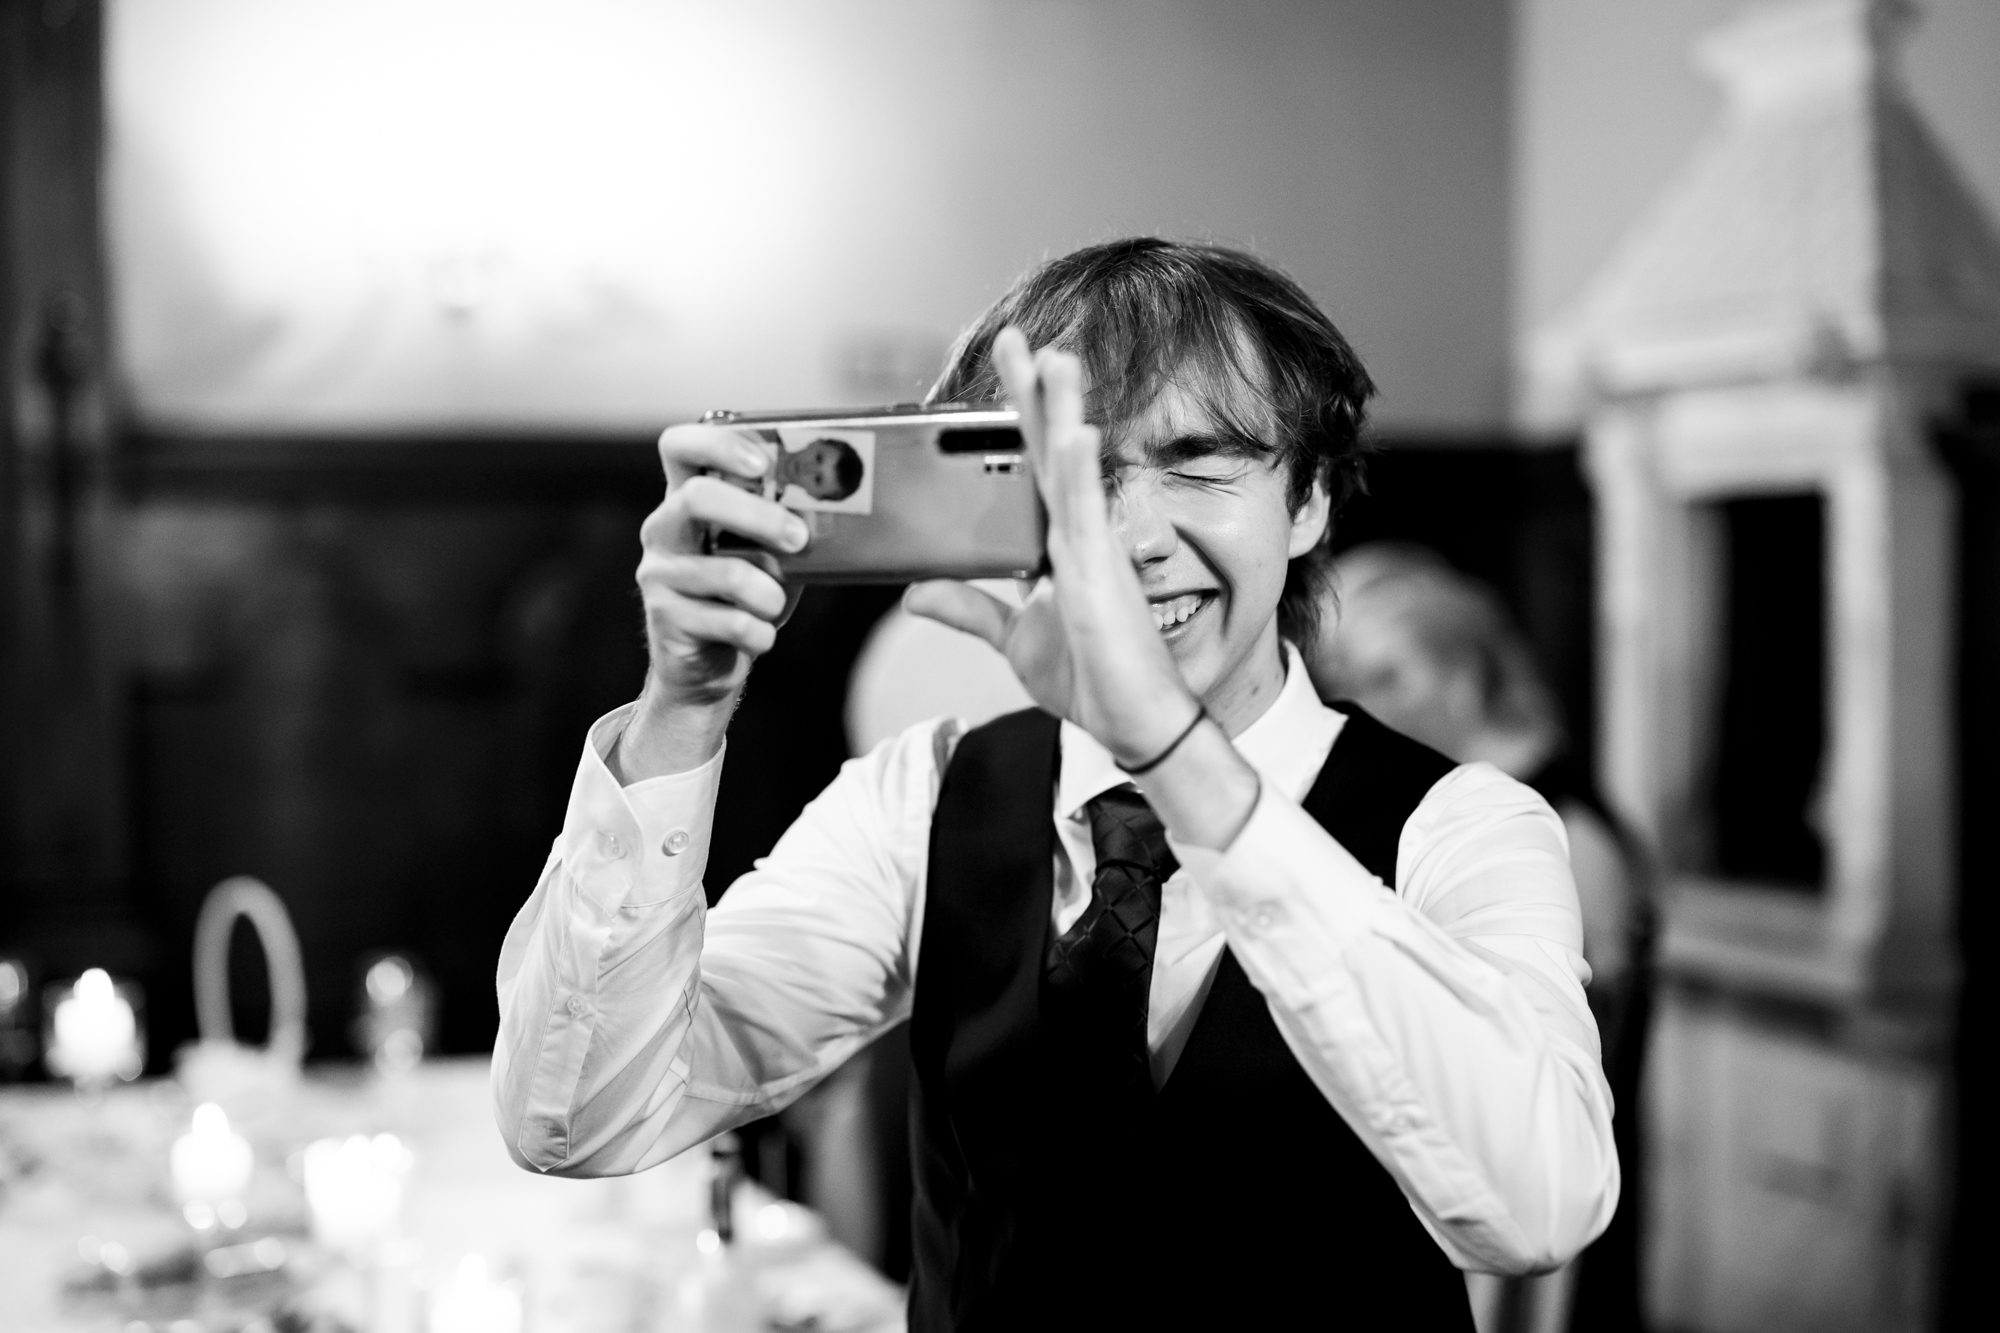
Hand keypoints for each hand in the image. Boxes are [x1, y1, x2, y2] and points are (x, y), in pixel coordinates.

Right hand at [616, 424, 807, 779]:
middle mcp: (663, 528)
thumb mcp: (768, 554)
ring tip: (776, 604)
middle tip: (799, 538)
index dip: (718, 444)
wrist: (707, 666)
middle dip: (758, 516)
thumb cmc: (744, 598)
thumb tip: (837, 512)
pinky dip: (759, 632)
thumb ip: (787, 526)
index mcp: (687, 498)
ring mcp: (658, 573)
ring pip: (726, 572)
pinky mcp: (665, 618)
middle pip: (697, 498)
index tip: (763, 463)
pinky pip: (730, 622)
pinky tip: (759, 635)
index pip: (679, 446)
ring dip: (769, 593)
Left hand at [905, 329, 1198, 766]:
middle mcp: (1076, 537)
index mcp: (1056, 546)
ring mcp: (1092, 551)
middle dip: (1033, 393)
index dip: (1016, 420)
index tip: (1005, 372)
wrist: (1132, 726)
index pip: (1029, 469)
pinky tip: (1076, 433)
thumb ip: (970, 609)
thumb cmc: (1092, 683)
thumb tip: (916, 594)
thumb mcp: (1013, 640)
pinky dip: (1081, 473)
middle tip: (1018, 338)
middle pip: (1049, 451)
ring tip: (1056, 358)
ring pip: (1072, 468)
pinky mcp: (1101, 577)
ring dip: (1063, 412)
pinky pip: (1089, 515)